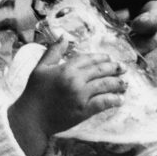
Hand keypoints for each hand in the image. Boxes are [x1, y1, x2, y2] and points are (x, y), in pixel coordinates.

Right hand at [9, 38, 125, 155]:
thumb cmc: (34, 93)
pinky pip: (103, 103)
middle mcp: (75, 80)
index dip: (101, 57)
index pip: (88, 59)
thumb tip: (64, 36)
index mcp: (66, 68)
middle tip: (123, 68)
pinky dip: (113, 100)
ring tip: (125, 83)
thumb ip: (53, 51)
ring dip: (117, 83)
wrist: (31, 118)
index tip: (110, 58)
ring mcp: (81, 96)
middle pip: (100, 70)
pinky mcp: (84, 111)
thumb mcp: (40, 68)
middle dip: (114, 68)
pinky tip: (120, 99)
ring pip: (105, 85)